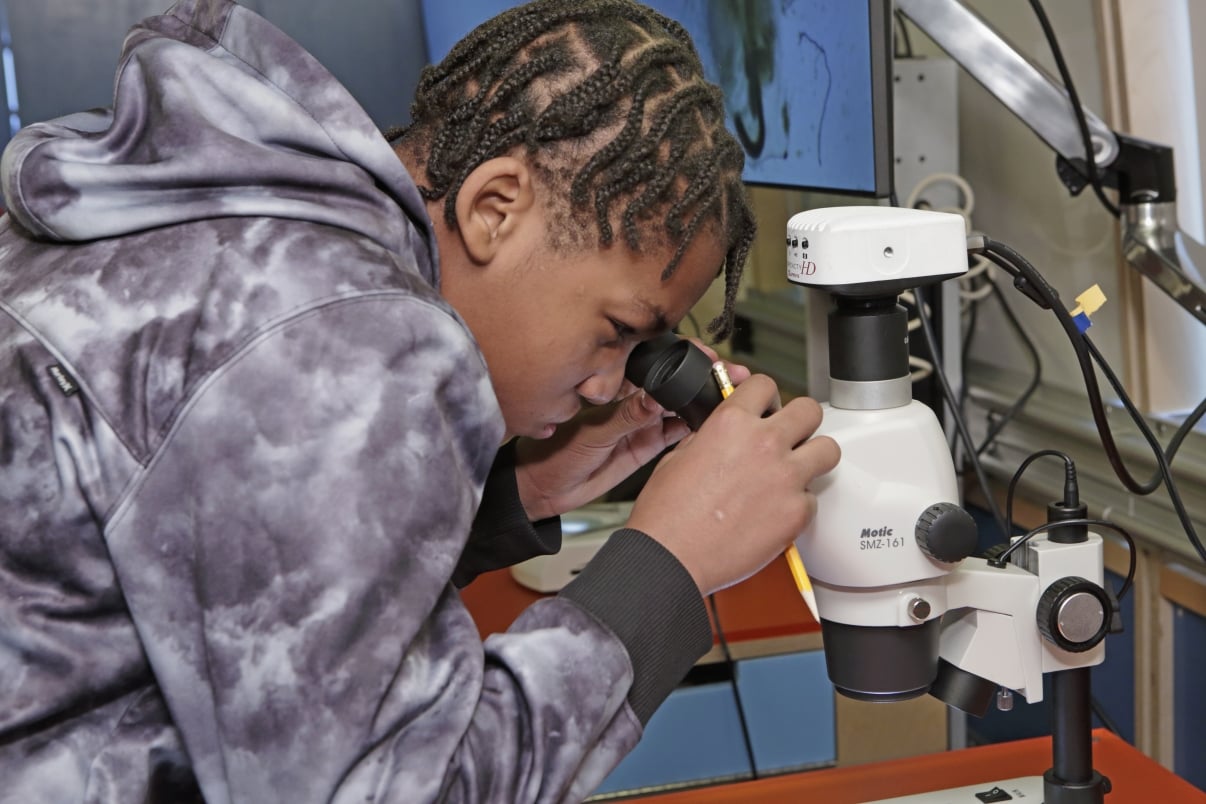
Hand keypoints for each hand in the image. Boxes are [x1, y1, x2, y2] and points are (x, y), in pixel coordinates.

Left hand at [514, 341, 750, 520]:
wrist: (545, 492)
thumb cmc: (553, 455)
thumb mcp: (592, 433)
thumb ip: (627, 417)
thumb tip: (655, 398)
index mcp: (616, 386)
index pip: (655, 363)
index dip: (683, 357)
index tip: (705, 356)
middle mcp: (632, 401)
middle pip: (675, 383)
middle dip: (702, 377)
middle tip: (729, 376)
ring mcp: (642, 423)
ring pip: (681, 407)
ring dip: (703, 402)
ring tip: (727, 399)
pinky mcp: (647, 446)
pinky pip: (677, 434)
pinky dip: (694, 429)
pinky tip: (709, 426)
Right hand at [625, 374, 839, 595]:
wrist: (672, 556)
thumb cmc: (668, 514)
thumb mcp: (679, 456)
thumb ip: (709, 437)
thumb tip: (721, 434)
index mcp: (731, 423)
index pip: (765, 385)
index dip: (765, 397)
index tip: (766, 408)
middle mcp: (764, 444)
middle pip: (809, 409)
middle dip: (800, 421)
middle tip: (790, 435)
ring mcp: (785, 477)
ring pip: (828, 449)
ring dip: (814, 456)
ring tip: (798, 469)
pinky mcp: (796, 513)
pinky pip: (813, 498)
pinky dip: (799, 504)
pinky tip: (779, 510)